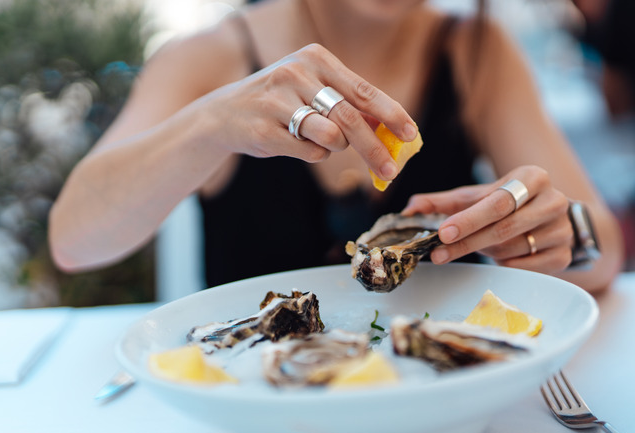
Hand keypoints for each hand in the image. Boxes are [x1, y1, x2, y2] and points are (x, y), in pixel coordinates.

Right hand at [201, 43, 415, 180]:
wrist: (224, 114)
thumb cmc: (281, 102)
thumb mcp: (313, 88)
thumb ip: (349, 103)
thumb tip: (392, 130)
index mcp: (315, 59)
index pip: (363, 90)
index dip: (391, 114)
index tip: (411, 133)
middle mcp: (296, 74)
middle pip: (350, 118)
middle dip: (374, 149)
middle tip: (391, 171)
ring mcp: (278, 101)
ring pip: (331, 138)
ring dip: (335, 148)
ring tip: (320, 139)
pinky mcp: (265, 129)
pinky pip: (309, 152)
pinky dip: (312, 154)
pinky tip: (295, 142)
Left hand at [402, 165, 573, 273]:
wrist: (552, 217)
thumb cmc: (509, 204)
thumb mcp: (478, 197)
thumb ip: (444, 202)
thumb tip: (410, 209)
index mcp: (533, 177)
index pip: (497, 202)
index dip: (468, 220)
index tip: (442, 233)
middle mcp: (554, 201)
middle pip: (504, 228)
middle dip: (467, 242)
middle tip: (439, 253)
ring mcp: (562, 230)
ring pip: (512, 248)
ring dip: (485, 250)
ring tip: (476, 244)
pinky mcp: (564, 255)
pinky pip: (524, 266)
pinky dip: (504, 262)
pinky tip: (498, 253)